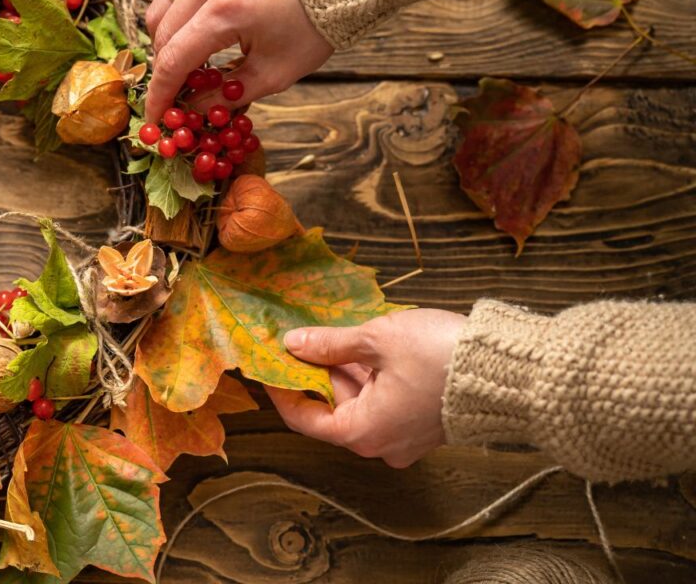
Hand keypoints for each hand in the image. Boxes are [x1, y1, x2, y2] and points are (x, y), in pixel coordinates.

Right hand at [143, 0, 332, 122]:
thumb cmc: (313, 24)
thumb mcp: (275, 72)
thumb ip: (226, 94)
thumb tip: (192, 110)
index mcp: (226, 12)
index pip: (173, 60)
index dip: (160, 94)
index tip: (156, 117)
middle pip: (161, 35)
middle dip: (165, 69)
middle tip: (179, 91)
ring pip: (161, 9)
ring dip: (168, 40)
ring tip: (191, 61)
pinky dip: (180, 14)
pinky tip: (200, 30)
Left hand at [267, 308, 466, 467]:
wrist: (511, 370)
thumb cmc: (441, 355)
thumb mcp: (376, 340)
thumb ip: (330, 344)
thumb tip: (293, 344)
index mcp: (363, 433)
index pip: (304, 418)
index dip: (282, 390)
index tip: (268, 364)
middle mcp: (381, 445)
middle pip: (333, 409)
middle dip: (315, 374)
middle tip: (298, 339)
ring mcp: (405, 438)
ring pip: (360, 404)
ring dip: (344, 372)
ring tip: (332, 336)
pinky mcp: (424, 426)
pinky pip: (385, 404)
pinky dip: (370, 378)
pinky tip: (365, 347)